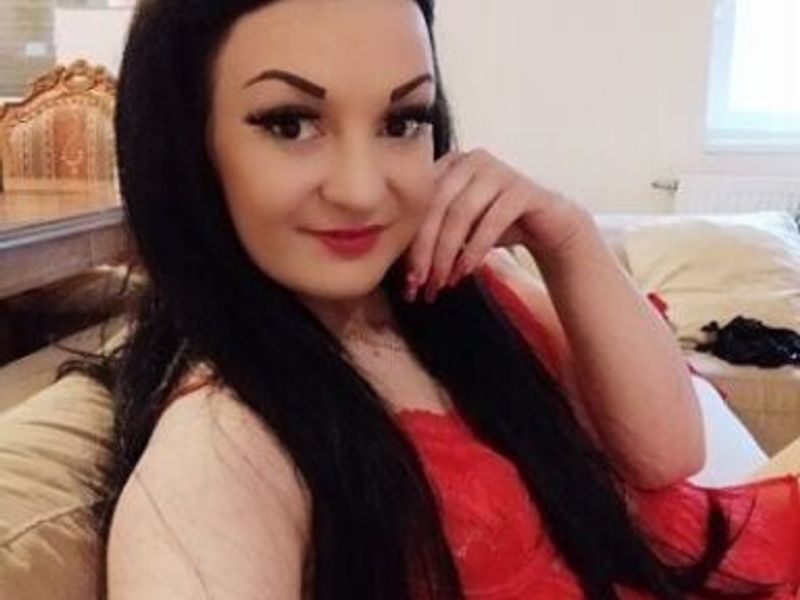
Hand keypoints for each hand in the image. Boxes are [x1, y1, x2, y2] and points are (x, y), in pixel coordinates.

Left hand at [404, 147, 590, 302]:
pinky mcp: (520, 188)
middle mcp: (470, 160)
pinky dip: (475, 249)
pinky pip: (491, 220)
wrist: (547, 226)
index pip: (419, 202)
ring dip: (447, 253)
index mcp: (448, 164)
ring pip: (460, 213)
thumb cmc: (496, 227)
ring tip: (442, 281)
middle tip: (420, 283)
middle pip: (436, 207)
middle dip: (425, 250)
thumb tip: (403, 270)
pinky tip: (466, 271)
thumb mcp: (459, 229)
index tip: (407, 278)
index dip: (409, 241)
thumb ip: (433, 236)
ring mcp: (497, 170)